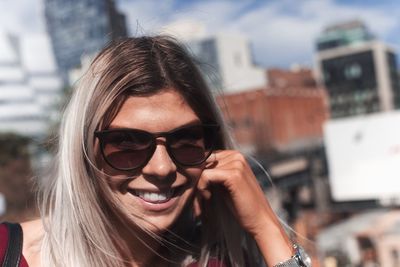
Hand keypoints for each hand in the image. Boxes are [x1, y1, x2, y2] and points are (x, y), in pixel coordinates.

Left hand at [195, 150, 293, 264]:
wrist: (260, 221)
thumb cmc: (241, 205)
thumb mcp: (225, 184)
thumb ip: (214, 172)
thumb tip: (191, 168)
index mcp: (235, 155)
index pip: (206, 157)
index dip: (199, 174)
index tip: (200, 191)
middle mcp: (236, 155)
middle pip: (202, 162)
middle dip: (197, 181)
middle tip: (200, 199)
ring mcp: (236, 164)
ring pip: (202, 170)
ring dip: (198, 187)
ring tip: (204, 201)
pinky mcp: (233, 175)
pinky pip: (205, 176)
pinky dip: (202, 189)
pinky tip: (209, 198)